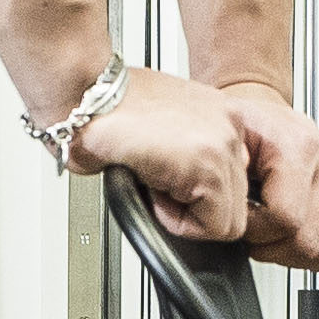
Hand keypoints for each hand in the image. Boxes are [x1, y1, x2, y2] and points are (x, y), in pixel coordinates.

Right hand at [71, 66, 255, 242]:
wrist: (83, 93)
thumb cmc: (106, 106)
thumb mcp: (159, 124)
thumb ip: (185, 149)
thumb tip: (184, 182)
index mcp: (221, 115)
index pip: (235, 180)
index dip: (199, 195)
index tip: (169, 183)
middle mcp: (230, 125)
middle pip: (236, 201)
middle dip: (195, 207)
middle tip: (157, 187)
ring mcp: (223, 143)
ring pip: (228, 218)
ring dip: (186, 214)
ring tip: (152, 186)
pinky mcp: (207, 164)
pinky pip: (212, 225)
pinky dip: (179, 223)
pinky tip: (152, 193)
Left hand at [216, 79, 318, 270]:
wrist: (259, 118)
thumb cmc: (242, 132)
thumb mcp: (222, 146)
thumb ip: (225, 178)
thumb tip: (225, 212)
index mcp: (302, 146)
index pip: (288, 219)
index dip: (256, 231)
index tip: (242, 219)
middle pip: (311, 242)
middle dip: (275, 246)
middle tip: (256, 230)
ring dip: (296, 252)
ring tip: (274, 233)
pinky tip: (296, 238)